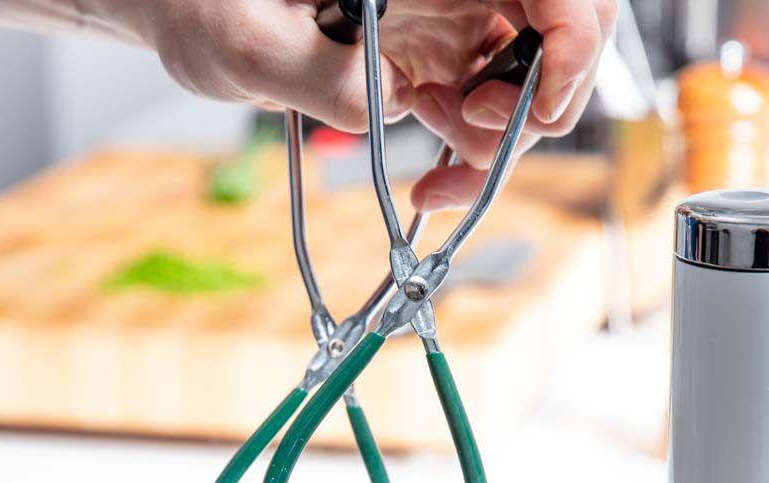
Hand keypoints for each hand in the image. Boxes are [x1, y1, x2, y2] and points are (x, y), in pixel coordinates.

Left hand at [138, 0, 615, 208]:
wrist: (196, 16)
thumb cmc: (208, 5)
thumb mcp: (244, 41)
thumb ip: (314, 73)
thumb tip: (383, 103)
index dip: (572, 46)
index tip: (531, 109)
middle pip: (570, 34)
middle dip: (543, 100)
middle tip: (474, 136)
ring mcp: (458, 18)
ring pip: (536, 84)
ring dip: (501, 142)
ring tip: (429, 163)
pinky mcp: (445, 59)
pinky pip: (494, 113)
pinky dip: (476, 158)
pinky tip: (430, 179)